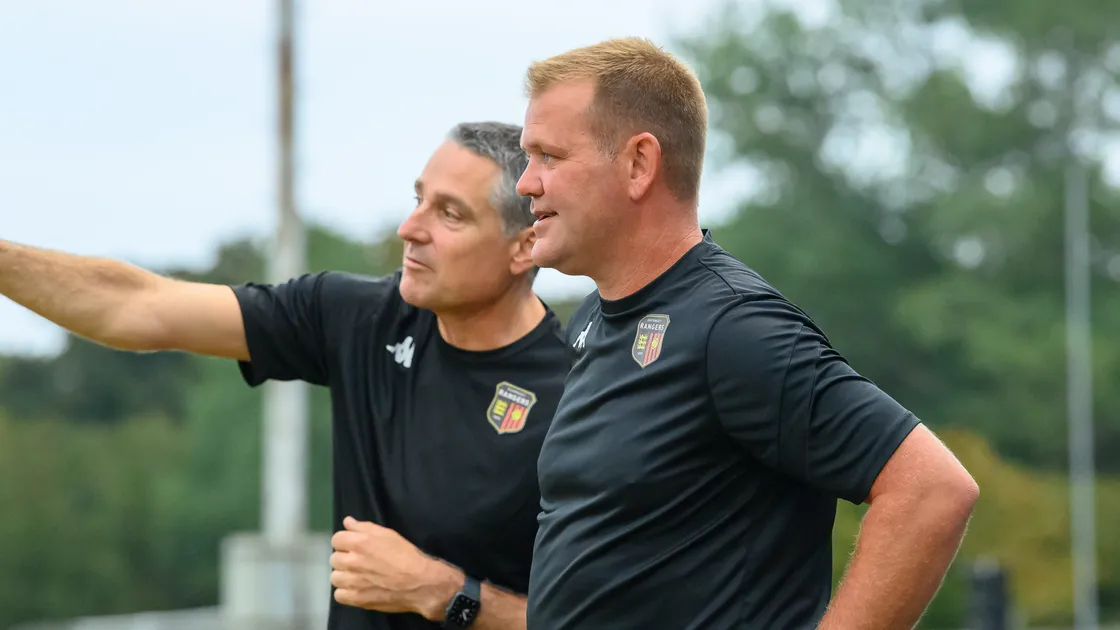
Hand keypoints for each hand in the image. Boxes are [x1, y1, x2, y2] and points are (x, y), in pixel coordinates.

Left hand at [330, 516, 460, 617]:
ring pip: (335, 577)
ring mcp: (352, 582)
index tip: (355, 546)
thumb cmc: (407, 555)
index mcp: (359, 542)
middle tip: (360, 562)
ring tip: (358, 577)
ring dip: (344, 576)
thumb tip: (347, 522)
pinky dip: (346, 593)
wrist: (420, 582)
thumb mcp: (388, 535)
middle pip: (334, 558)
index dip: (345, 542)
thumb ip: (365, 527)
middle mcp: (352, 561)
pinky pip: (338, 595)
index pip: (336, 539)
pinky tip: (358, 589)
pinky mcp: (356, 599)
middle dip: (345, 558)